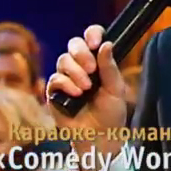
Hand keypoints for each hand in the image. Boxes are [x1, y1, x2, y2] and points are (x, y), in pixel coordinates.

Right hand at [47, 25, 127, 156]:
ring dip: (76, 72)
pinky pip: (55, 79)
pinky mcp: (55, 92)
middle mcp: (80, 66)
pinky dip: (67, 84)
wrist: (100, 136)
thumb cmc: (110, 112)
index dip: (92, 34)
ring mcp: (66, 77)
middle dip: (81, 53)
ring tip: (87, 88)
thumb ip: (109, 67)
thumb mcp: (116, 88)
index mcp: (98, 61)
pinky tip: (77, 94)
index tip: (96, 43)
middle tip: (92, 69)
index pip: (92, 37)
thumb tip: (106, 44)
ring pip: (63, 60)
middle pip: (73, 44)